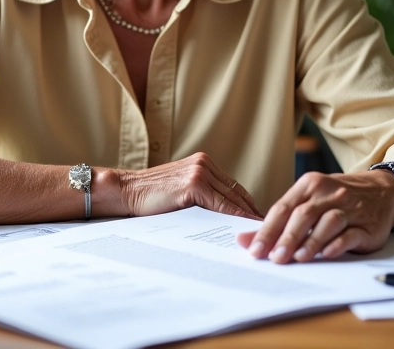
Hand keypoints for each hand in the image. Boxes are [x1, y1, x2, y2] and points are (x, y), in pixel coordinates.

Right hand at [117, 152, 262, 219]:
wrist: (127, 190)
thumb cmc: (150, 196)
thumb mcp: (181, 190)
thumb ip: (202, 195)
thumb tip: (226, 215)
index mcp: (202, 162)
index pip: (232, 186)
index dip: (247, 204)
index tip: (259, 220)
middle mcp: (204, 163)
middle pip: (236, 192)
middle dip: (251, 212)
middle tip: (266, 229)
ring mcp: (199, 172)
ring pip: (231, 199)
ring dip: (246, 217)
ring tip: (259, 233)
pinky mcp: (194, 184)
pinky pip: (221, 205)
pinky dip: (233, 218)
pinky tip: (242, 230)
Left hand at [236, 170, 393, 262]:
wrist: (380, 191)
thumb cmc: (335, 198)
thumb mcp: (308, 201)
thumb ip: (278, 221)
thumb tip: (245, 240)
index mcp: (309, 185)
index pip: (283, 208)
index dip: (268, 229)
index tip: (255, 250)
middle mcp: (328, 193)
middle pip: (303, 214)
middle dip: (287, 237)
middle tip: (275, 258)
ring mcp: (349, 207)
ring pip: (327, 222)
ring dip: (312, 241)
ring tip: (299, 258)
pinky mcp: (367, 225)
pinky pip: (351, 234)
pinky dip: (338, 244)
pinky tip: (327, 254)